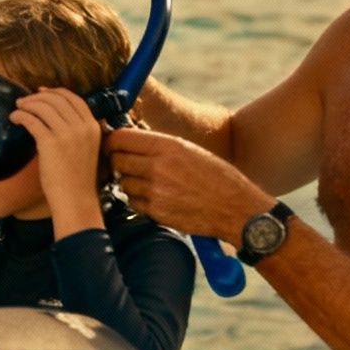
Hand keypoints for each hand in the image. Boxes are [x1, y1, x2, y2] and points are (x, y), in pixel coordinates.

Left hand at [11, 88, 103, 230]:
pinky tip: (14, 119)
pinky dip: (20, 116)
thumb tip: (53, 114)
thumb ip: (76, 130)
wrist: (75, 199)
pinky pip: (31, 120)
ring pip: (43, 106)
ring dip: (27, 104)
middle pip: (57, 98)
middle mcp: (82, 126)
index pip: (73, 98)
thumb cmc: (76, 178)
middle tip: (23, 101)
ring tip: (18, 109)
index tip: (41, 92)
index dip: (55, 92)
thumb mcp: (85, 148)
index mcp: (92, 126)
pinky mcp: (50, 142)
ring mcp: (67, 134)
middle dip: (37, 97)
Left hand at [106, 127, 272, 240]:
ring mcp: (156, 191)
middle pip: (116, 160)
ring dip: (129, 181)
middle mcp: (158, 167)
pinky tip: (155, 196)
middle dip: (118, 161)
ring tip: (148, 181)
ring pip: (122, 182)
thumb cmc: (217, 176)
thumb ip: (158, 145)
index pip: (120, 138)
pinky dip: (138, 199)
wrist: (236, 208)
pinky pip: (132, 202)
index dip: (113, 140)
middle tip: (127, 163)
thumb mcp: (189, 150)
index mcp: (167, 146)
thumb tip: (129, 141)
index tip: (113, 143)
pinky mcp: (156, 212)